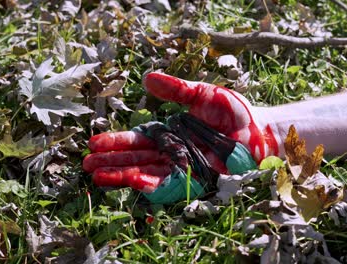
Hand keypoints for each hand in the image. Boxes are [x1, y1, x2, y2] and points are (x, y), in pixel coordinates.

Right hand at [83, 73, 278, 192]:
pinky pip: (168, 184)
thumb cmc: (234, 113)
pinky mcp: (195, 181)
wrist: (259, 131)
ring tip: (98, 176)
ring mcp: (182, 169)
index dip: (117, 141)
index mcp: (170, 134)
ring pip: (147, 173)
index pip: (138, 139)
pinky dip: (149, 183)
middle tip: (87, 163)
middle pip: (136, 158)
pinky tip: (131, 180)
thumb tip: (147, 78)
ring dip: (122, 175)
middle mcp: (172, 153)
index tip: (95, 142)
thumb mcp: (202, 94)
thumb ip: (176, 89)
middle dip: (112, 161)